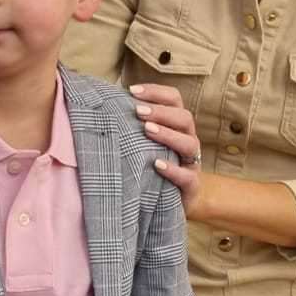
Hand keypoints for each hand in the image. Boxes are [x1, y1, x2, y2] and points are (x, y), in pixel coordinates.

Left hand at [130, 83, 204, 217]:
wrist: (168, 205)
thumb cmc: (149, 166)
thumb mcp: (141, 142)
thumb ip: (131, 123)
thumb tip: (104, 101)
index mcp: (176, 125)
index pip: (174, 99)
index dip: (156, 92)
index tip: (132, 90)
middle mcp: (187, 140)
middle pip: (184, 118)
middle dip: (161, 112)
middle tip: (138, 111)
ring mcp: (191, 164)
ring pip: (189, 144)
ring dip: (168, 134)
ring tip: (147, 130)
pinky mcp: (191, 187)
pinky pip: (188, 177)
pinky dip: (174, 170)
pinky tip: (157, 164)